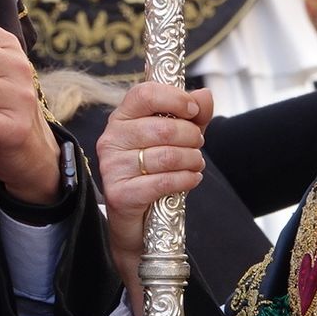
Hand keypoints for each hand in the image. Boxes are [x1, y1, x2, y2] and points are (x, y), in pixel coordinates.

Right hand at [97, 82, 212, 315]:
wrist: (138, 222)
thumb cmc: (155, 172)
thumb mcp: (177, 138)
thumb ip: (192, 116)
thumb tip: (204, 95)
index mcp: (122, 117)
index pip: (144, 93)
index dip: (174, 98)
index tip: (193, 110)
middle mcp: (111, 138)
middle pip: (162, 127)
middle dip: (191, 136)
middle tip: (198, 145)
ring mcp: (112, 166)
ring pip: (165, 155)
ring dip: (192, 160)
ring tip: (197, 164)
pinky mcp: (120, 193)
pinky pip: (162, 181)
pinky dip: (185, 179)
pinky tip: (192, 179)